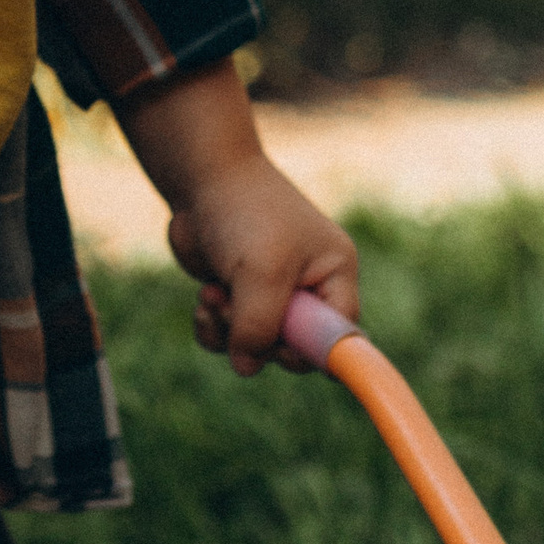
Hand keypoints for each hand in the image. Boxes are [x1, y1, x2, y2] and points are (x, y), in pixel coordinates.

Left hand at [168, 160, 357, 375]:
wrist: (203, 178)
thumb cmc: (246, 214)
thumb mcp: (262, 272)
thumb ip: (261, 326)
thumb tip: (246, 365)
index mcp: (334, 275)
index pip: (340, 335)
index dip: (317, 352)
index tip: (284, 351)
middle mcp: (309, 289)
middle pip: (295, 349)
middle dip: (261, 338)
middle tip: (235, 309)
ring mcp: (272, 295)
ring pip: (255, 348)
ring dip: (228, 331)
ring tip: (213, 296)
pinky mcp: (238, 298)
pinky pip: (228, 338)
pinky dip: (213, 326)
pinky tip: (204, 299)